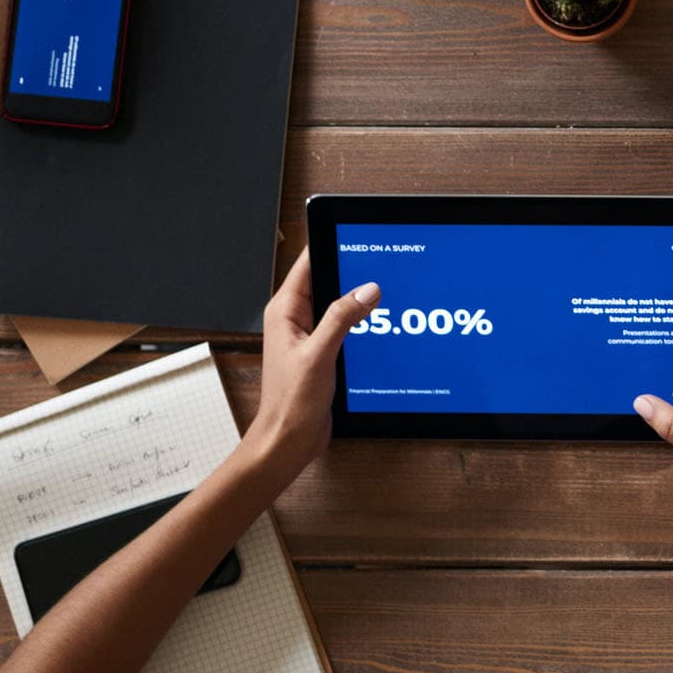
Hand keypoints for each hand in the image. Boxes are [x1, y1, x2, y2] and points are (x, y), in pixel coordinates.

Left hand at [248, 250, 378, 475]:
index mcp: (285, 311)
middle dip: (354, 269)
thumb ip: (343, 318)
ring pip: (339, 301)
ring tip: (387, 288)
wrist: (288, 440)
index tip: (357, 233)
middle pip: (328, 277)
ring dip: (359, 296)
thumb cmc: (290, 403)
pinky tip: (381, 321)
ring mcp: (309, 333)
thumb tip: (368, 289)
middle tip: (383, 261)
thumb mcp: (319, 355)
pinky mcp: (323, 349)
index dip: (331, 242)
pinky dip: (362, 319)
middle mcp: (295, 318)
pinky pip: (345, 322)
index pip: (309, 261)